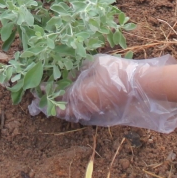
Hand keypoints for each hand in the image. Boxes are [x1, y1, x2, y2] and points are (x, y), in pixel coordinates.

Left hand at [50, 54, 176, 132]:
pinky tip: (74, 102)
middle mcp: (82, 108)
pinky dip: (74, 109)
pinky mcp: (102, 113)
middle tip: (41, 102)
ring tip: (54, 103)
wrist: (138, 86)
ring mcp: (93, 112)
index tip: (38, 89)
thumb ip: (80, 67)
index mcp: (77, 95)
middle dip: (51, 105)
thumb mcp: (94, 63)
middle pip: (61, 111)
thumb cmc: (115, 72)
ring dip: (63, 109)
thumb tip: (70, 68)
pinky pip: (83, 113)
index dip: (45, 93)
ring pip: (72, 114)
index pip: (56, 96)